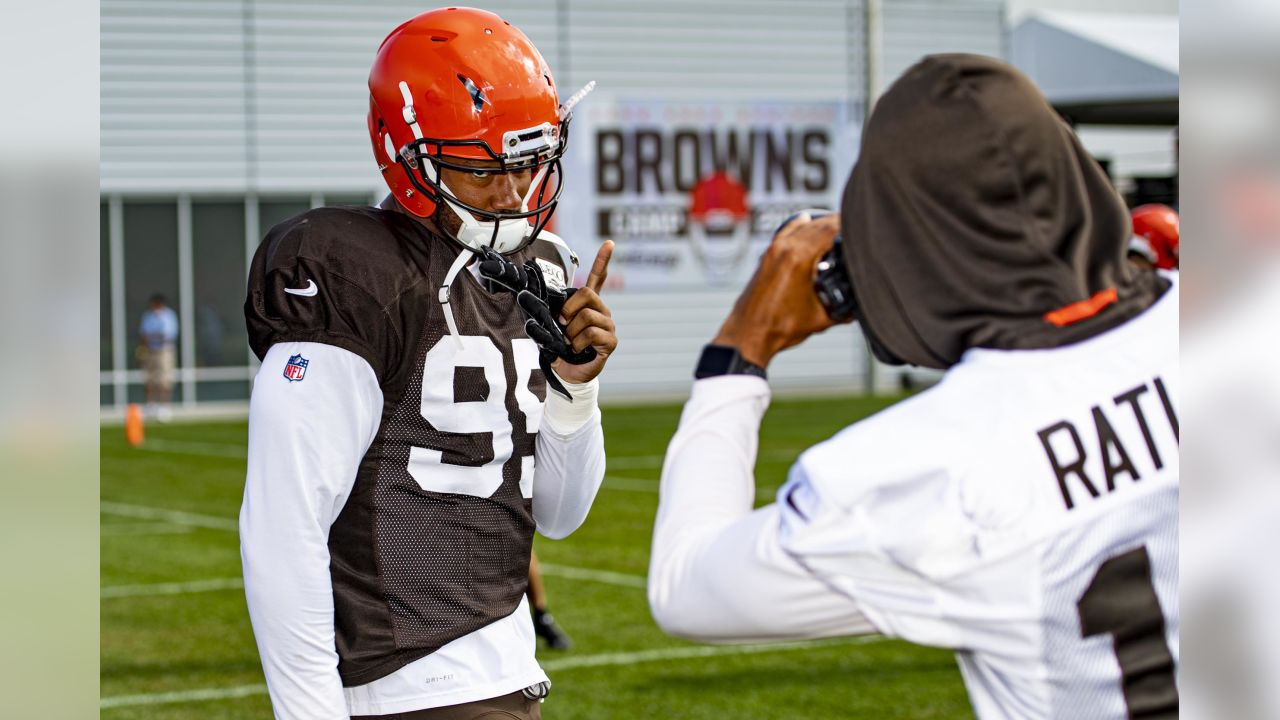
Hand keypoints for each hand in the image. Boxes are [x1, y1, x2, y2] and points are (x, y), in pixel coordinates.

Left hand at [552, 240, 617, 383]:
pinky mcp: (611, 341)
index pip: (598, 278)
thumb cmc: (561, 348)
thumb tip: (529, 297)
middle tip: (562, 324)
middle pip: (587, 294)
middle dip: (569, 308)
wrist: (568, 373)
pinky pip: (591, 333)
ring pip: (587, 315)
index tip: (609, 243)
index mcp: (588, 304)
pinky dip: (578, 343)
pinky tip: (578, 349)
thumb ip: (547, 311)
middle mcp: (602, 311)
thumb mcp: (551, 326)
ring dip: (571, 331)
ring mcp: (608, 325)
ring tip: (570, 342)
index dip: (603, 260)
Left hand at [713, 213, 845, 367]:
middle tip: (854, 229)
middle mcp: (784, 248)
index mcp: (799, 258)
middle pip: (818, 223)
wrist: (748, 334)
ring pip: (801, 225)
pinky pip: (786, 231)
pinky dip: (799, 226)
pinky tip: (806, 222)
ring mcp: (773, 250)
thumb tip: (858, 306)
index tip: (861, 229)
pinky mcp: (766, 256)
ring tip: (836, 229)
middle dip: (837, 224)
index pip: (831, 228)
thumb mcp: (821, 318)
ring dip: (820, 224)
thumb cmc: (776, 328)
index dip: (850, 225)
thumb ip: (844, 310)